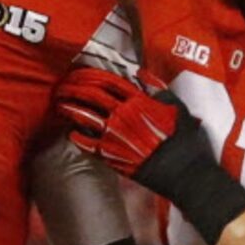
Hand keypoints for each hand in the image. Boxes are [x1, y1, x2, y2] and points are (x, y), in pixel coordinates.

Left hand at [59, 65, 244, 244]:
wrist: (184, 172)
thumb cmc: (184, 140)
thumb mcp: (177, 107)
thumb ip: (158, 89)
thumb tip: (141, 74)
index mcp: (139, 101)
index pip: (107, 80)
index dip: (88, 74)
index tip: (78, 72)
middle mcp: (123, 115)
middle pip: (90, 94)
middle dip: (72, 87)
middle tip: (62, 87)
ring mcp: (115, 136)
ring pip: (84, 116)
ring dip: (69, 108)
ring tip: (60, 105)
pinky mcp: (112, 156)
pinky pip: (87, 143)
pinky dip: (76, 136)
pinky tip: (71, 132)